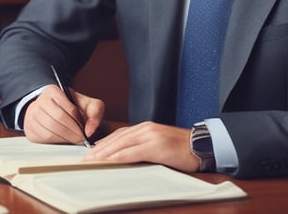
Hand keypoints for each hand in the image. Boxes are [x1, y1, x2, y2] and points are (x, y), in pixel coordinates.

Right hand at [23, 85, 103, 144]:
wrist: (53, 110)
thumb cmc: (72, 107)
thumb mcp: (86, 103)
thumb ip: (95, 112)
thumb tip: (89, 131)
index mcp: (53, 90)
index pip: (69, 109)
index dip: (79, 122)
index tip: (85, 130)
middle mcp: (39, 101)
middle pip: (57, 120)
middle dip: (72, 132)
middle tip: (81, 138)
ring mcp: (31, 115)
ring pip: (50, 131)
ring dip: (65, 139)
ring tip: (74, 139)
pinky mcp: (29, 129)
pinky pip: (43, 139)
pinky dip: (56, 142)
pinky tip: (64, 140)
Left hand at [81, 121, 199, 172]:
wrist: (202, 146)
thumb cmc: (182, 148)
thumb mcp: (159, 144)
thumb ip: (143, 146)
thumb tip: (126, 156)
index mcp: (145, 128)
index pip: (119, 134)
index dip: (104, 143)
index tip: (92, 152)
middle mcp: (145, 128)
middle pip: (116, 138)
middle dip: (99, 148)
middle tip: (86, 158)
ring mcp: (150, 136)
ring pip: (121, 143)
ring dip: (104, 153)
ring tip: (92, 160)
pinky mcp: (155, 146)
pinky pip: (132, 152)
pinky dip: (119, 156)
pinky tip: (110, 161)